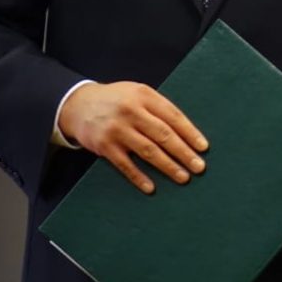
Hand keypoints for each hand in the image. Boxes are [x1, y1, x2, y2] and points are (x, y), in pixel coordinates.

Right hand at [58, 81, 207, 193]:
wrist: (78, 104)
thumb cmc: (118, 100)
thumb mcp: (138, 93)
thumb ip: (159, 108)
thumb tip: (187, 133)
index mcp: (144, 96)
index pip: (173, 116)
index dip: (190, 132)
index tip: (203, 147)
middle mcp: (131, 111)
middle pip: (163, 135)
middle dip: (183, 152)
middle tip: (199, 167)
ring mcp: (117, 129)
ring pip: (148, 151)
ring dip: (168, 166)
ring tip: (183, 177)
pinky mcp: (104, 146)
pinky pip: (125, 165)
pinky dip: (139, 177)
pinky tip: (151, 187)